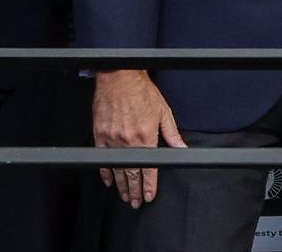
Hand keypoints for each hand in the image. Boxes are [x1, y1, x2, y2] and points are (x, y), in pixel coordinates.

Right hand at [93, 69, 186, 207]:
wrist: (120, 78)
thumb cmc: (141, 91)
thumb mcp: (163, 111)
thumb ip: (171, 133)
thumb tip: (180, 148)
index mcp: (146, 137)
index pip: (149, 168)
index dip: (149, 185)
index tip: (149, 196)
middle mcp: (128, 141)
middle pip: (132, 174)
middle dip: (134, 191)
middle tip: (135, 203)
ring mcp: (112, 140)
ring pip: (117, 169)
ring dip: (121, 185)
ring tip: (125, 196)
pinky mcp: (100, 135)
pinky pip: (102, 159)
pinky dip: (105, 172)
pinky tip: (109, 180)